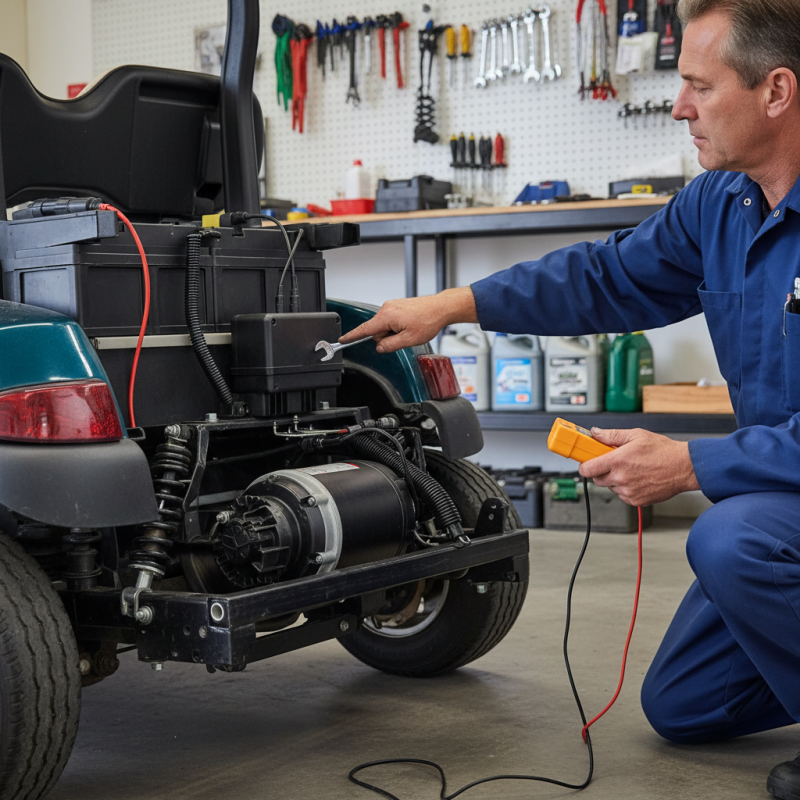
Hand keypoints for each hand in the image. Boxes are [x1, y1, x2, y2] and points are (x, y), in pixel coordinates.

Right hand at [338, 287, 477, 353]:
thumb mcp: (409, 340)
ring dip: (394, 332)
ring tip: (410, 329)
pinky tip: (410, 325)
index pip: (364, 329)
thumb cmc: (428, 320)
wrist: (440, 308)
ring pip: (385, 326)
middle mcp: (387, 308)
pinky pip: (391, 321)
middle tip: (404, 336)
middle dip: (386, 337)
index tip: (343, 340)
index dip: (352, 336)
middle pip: (376, 330)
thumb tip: (380, 347)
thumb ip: (390, 346)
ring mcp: (392, 306)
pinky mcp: (397, 306)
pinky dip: (398, 326)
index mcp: (387, 316)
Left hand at [578, 427, 699, 506]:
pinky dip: (626, 488)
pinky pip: (622, 495)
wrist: (684, 468)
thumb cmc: (663, 451)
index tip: (586, 462)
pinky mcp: (636, 500)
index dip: (584, 465)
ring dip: (615, 480)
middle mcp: (621, 478)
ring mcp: (628, 491)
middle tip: (613, 463)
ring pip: (610, 487)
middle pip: (597, 479)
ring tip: (631, 470)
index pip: (587, 469)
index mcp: (617, 461)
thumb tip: (595, 433)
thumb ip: (611, 435)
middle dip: (601, 471)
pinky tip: (638, 479)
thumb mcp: (636, 435)